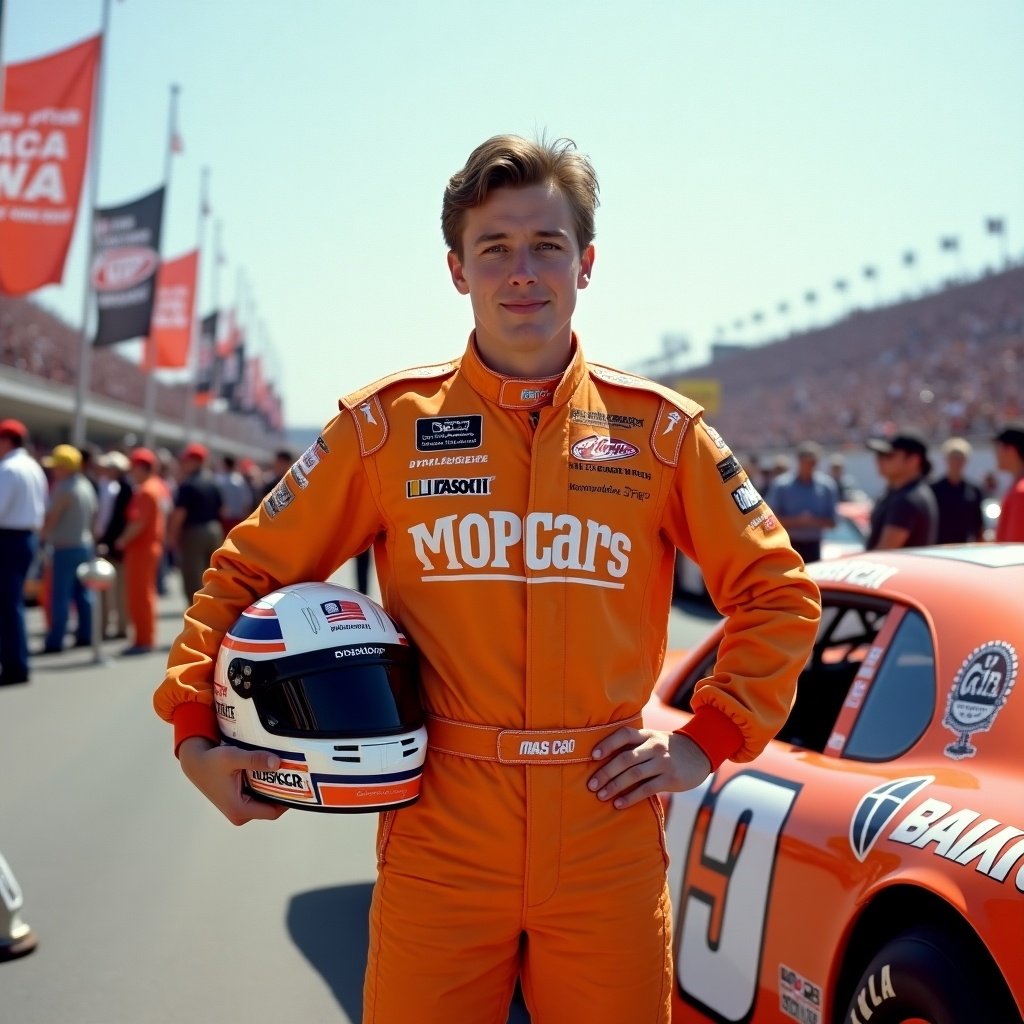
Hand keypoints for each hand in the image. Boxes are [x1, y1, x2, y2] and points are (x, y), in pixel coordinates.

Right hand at [178, 737, 287, 824]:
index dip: (289, 799)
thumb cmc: (211, 761)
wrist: (195, 762)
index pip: (274, 811)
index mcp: (239, 810)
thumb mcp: (232, 757)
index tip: (300, 784)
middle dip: (283, 791)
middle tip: (295, 774)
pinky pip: (259, 797)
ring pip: (265, 801)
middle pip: (271, 807)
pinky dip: (266, 786)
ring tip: (286, 771)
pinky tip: (272, 771)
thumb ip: (254, 760)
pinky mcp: (238, 802)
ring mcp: (239, 809)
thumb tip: (276, 763)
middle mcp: (240, 814)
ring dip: (275, 788)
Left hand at [588, 728, 711, 809]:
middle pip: (625, 758)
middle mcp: (654, 747)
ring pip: (634, 774)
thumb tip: (604, 759)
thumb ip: (635, 746)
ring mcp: (663, 762)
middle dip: (606, 772)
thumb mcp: (654, 740)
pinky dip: (630, 797)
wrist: (700, 753)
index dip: (607, 744)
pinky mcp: (671, 778)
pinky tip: (619, 804)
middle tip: (591, 784)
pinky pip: (647, 789)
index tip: (592, 756)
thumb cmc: (669, 749)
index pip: (623, 735)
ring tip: (601, 795)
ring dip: (615, 786)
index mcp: (647, 735)